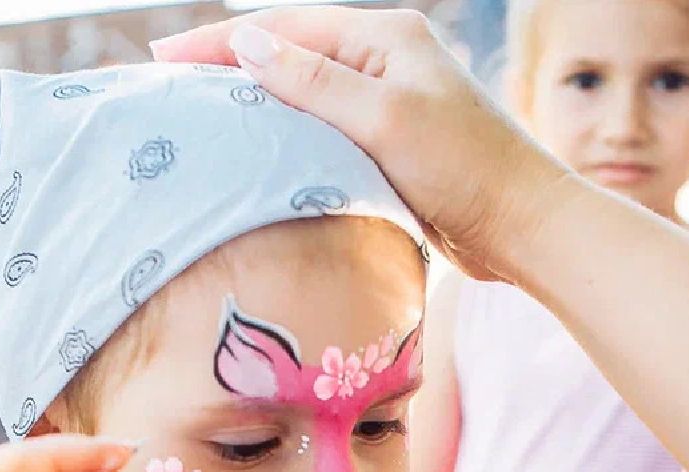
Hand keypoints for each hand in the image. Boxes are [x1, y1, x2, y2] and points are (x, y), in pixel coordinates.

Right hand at [152, 5, 571, 283]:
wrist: (523, 227)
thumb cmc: (465, 167)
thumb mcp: (384, 118)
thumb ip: (315, 82)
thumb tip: (248, 44)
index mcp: (386, 37)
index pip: (286, 27)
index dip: (222, 40)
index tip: (165, 53)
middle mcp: (385, 62)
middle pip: (290, 53)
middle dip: (229, 62)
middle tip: (170, 78)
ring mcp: (388, 104)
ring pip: (304, 94)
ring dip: (254, 100)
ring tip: (199, 112)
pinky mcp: (389, 148)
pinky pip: (322, 131)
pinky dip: (284, 136)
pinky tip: (255, 153)